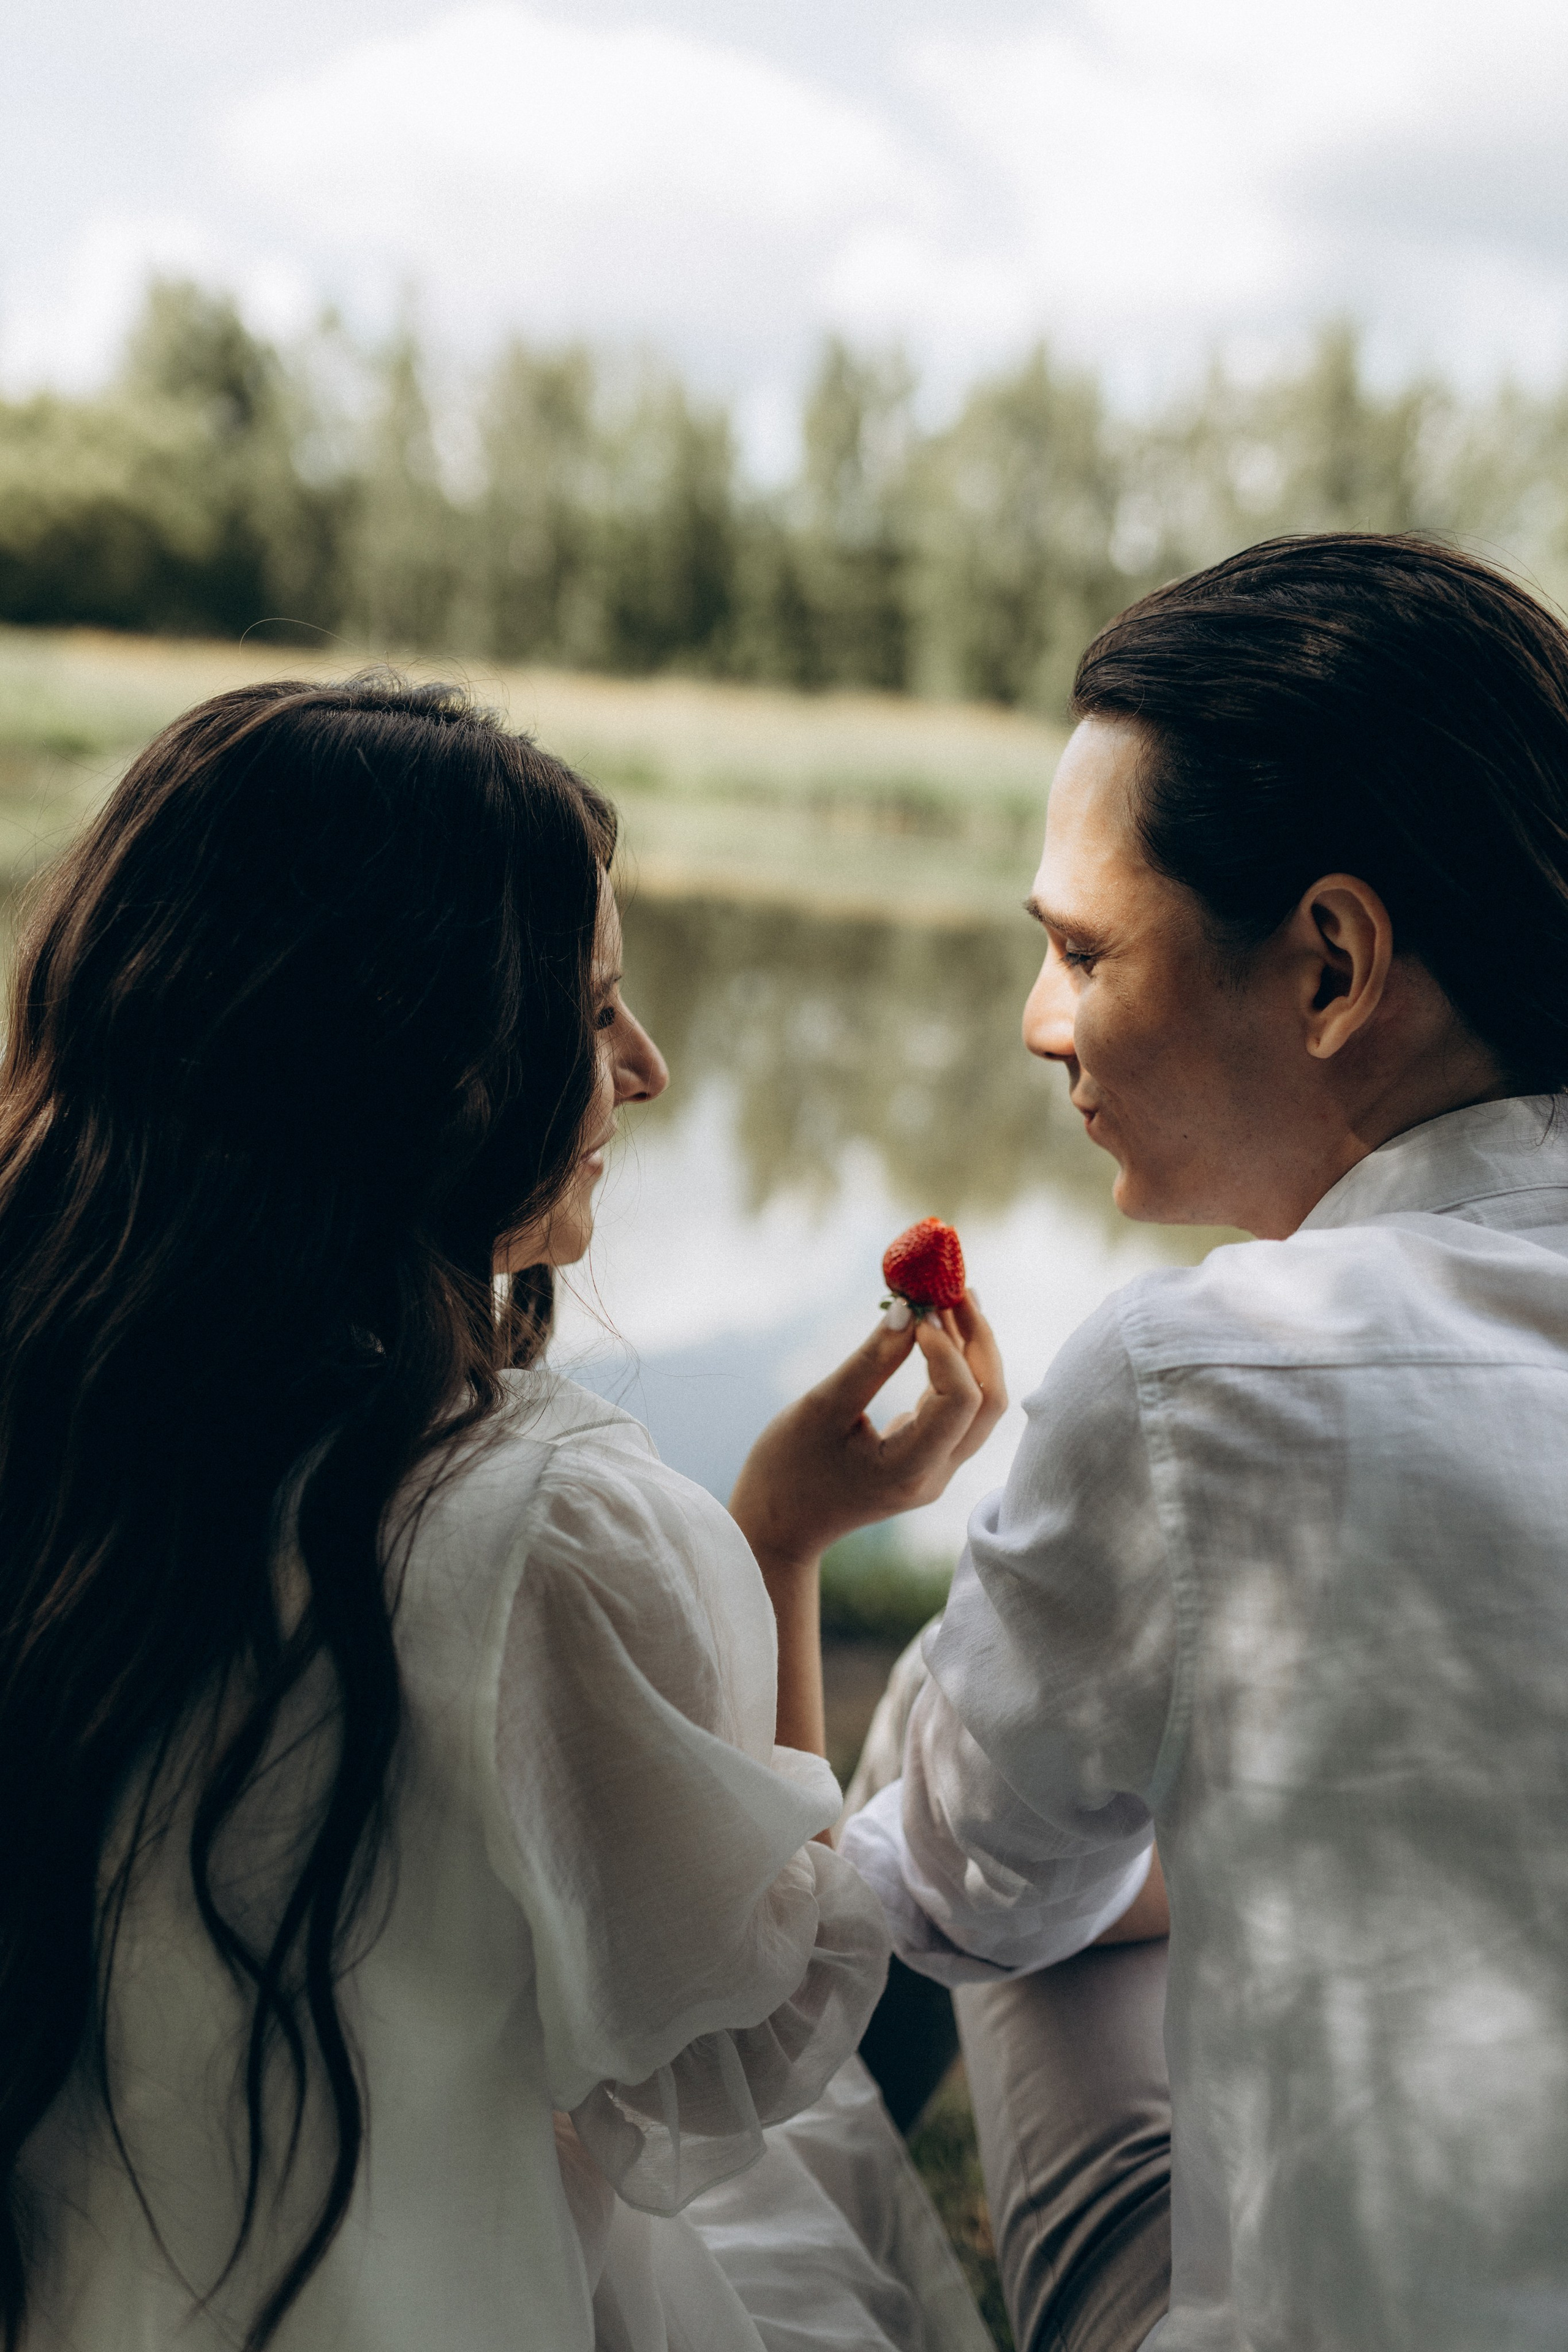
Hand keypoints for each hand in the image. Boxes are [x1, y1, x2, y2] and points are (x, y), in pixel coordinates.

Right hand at [729, 1294, 1006, 1579]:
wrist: (778, 1530)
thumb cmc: (786, 1471)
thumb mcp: (821, 1409)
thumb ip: (870, 1362)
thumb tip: (909, 1310)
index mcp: (910, 1470)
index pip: (961, 1400)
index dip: (948, 1348)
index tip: (918, 1309)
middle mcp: (936, 1475)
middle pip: (988, 1401)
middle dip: (978, 1340)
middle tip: (954, 1288)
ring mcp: (936, 1471)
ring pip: (980, 1405)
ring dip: (972, 1350)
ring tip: (951, 1298)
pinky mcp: (927, 1461)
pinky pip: (958, 1410)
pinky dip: (954, 1367)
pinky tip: (936, 1332)